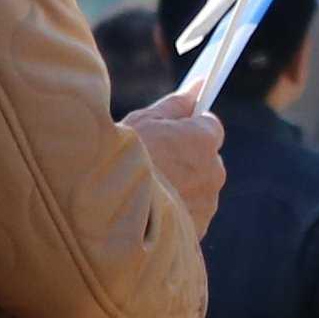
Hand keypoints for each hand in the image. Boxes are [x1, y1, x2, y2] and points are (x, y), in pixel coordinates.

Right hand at [125, 96, 222, 230]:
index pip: (209, 127)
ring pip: (198, 190)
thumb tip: (198, 87)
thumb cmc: (118, 159)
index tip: (168, 133)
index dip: (186, 130)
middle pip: (204, 160)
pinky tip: (146, 216)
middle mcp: (214, 171)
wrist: (104, 212)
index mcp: (204, 140)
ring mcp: (207, 203)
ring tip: (142, 194)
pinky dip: (173, 215)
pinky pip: (188, 217)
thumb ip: (174, 105)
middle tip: (148, 165)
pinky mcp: (196, 230)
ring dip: (178, 190)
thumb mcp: (141, 122)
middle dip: (183, 161)